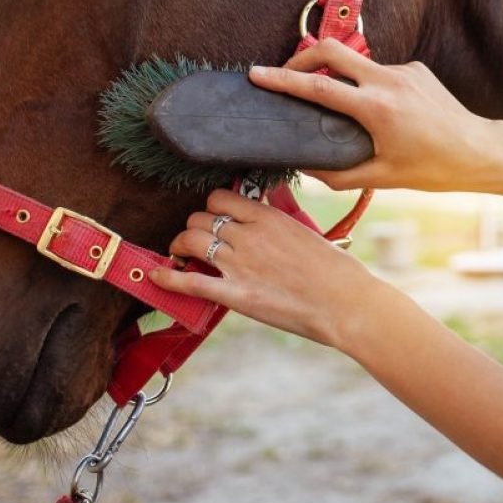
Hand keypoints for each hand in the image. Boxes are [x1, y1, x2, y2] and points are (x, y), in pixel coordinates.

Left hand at [150, 189, 373, 349]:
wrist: (345, 303)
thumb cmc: (335, 270)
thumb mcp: (306, 231)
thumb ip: (279, 216)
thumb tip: (266, 202)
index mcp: (267, 217)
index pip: (220, 199)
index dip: (211, 208)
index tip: (213, 217)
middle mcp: (248, 236)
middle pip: (200, 219)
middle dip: (194, 227)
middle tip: (198, 239)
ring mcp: (239, 265)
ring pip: (191, 240)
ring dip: (180, 244)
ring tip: (180, 252)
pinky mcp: (235, 294)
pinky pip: (191, 281)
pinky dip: (169, 276)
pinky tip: (156, 274)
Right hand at [249, 39, 501, 192]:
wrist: (478, 152)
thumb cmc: (433, 168)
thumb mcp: (381, 178)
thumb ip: (337, 174)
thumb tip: (305, 166)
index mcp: (376, 108)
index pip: (318, 86)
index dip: (283, 78)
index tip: (258, 74)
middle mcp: (388, 81)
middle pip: (331, 51)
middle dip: (301, 56)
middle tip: (285, 73)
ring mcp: (403, 70)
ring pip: (355, 61)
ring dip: (336, 74)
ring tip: (332, 102)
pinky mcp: (415, 69)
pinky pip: (377, 70)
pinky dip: (364, 84)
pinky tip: (373, 109)